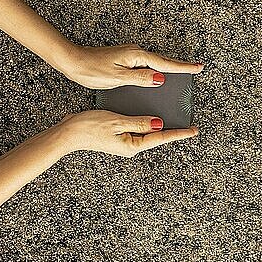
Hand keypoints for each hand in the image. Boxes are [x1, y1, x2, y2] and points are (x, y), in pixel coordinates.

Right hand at [57, 110, 197, 156]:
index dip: (178, 133)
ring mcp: (123, 142)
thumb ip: (140, 122)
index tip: (193, 130)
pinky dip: (144, 122)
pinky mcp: (117, 136)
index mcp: (132, 145)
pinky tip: (148, 116)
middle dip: (171, 130)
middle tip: (188, 124)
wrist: (68, 133)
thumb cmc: (89, 127)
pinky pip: (135, 129)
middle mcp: (130, 146)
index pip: (160, 138)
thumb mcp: (118, 121)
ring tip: (172, 118)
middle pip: (155, 137)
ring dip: (157, 125)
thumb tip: (159, 124)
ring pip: (146, 132)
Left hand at [60, 44, 203, 88]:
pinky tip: (155, 78)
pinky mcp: (122, 60)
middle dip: (179, 67)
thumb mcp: (117, 77)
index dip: (182, 67)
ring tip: (181, 76)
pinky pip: (143, 66)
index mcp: (136, 56)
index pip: (164, 63)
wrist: (72, 61)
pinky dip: (152, 71)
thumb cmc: (91, 70)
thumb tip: (160, 78)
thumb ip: (140, 78)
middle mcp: (134, 53)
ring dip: (166, 69)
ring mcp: (128, 56)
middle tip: (196, 70)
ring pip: (152, 64)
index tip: (199, 67)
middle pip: (162, 62)